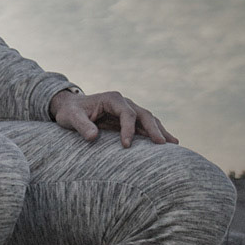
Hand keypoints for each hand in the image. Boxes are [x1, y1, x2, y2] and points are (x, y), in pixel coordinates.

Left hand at [50, 89, 178, 147]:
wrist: (70, 107)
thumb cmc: (70, 112)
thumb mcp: (71, 118)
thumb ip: (81, 126)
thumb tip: (92, 137)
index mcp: (112, 99)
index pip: (127, 114)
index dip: (129, 129)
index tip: (127, 146)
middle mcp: (124, 102)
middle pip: (143, 114)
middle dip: (154, 129)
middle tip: (162, 144)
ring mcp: (128, 109)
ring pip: (148, 119)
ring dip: (160, 131)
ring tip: (174, 144)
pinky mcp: (129, 119)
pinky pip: (145, 125)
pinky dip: (155, 133)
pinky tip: (167, 143)